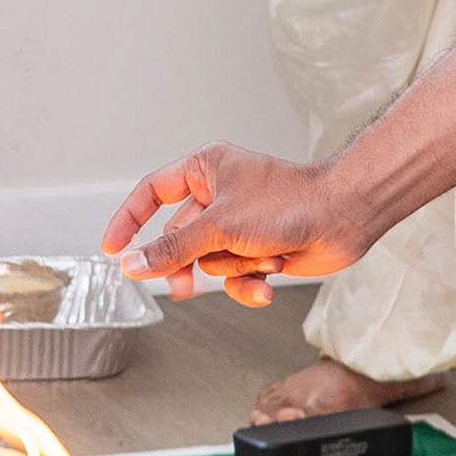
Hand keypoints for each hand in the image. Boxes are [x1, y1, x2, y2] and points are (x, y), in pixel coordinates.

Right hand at [102, 145, 380, 304]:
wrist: (343, 219)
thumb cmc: (290, 203)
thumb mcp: (220, 226)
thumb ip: (171, 248)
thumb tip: (133, 264)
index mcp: (206, 169)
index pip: (151, 192)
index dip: (129, 220)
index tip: (112, 249)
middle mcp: (220, 195)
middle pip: (179, 238)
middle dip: (191, 263)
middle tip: (182, 286)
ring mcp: (239, 225)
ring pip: (209, 262)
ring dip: (235, 267)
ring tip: (262, 256)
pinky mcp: (258, 250)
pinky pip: (234, 277)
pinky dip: (250, 281)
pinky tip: (269, 279)